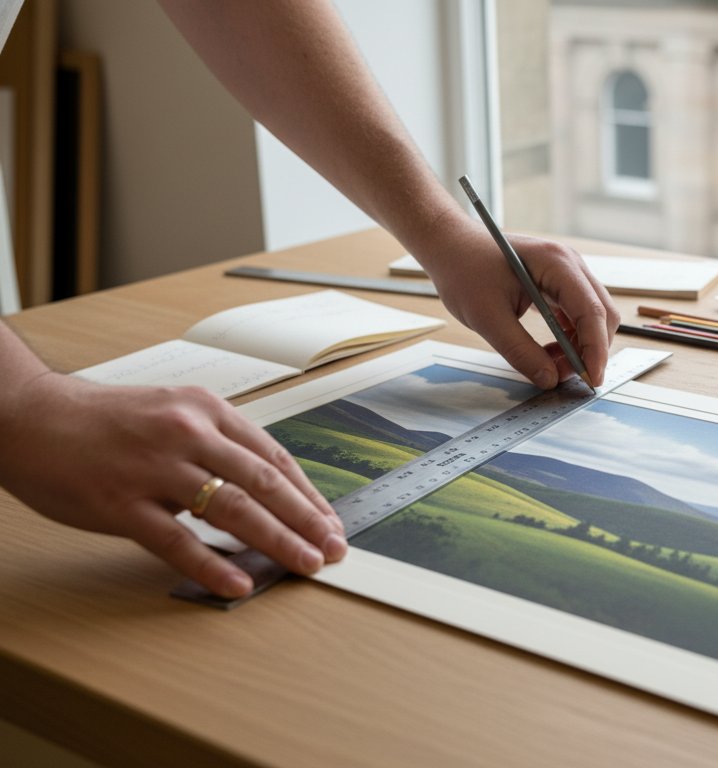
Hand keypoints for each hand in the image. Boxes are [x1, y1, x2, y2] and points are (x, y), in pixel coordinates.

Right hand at [0, 374, 345, 597]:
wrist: (29, 417)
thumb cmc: (103, 422)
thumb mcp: (172, 414)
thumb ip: (216, 446)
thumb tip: (264, 490)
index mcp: (206, 410)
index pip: (273, 457)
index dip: (307, 494)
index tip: (329, 521)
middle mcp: (187, 433)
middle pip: (264, 482)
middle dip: (306, 520)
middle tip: (333, 548)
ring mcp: (154, 468)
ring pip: (232, 508)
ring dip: (277, 540)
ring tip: (305, 565)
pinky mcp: (121, 502)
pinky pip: (176, 540)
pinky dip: (213, 562)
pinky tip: (240, 582)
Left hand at [418, 216, 619, 388]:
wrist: (451, 246)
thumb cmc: (464, 270)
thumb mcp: (487, 318)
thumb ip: (520, 351)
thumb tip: (549, 379)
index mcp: (556, 264)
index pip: (591, 311)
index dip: (596, 349)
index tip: (591, 380)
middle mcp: (570, 265)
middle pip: (601, 314)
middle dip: (591, 351)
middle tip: (569, 380)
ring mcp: (567, 273)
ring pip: (592, 317)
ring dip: (580, 347)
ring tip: (552, 367)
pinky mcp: (558, 283)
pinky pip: (576, 315)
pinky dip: (569, 339)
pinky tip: (549, 354)